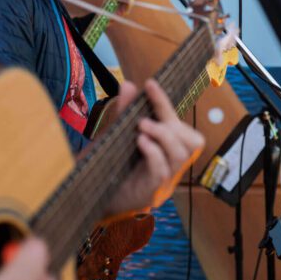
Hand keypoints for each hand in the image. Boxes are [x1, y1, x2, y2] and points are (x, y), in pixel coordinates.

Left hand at [103, 78, 203, 216]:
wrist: (88, 195)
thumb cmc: (106, 165)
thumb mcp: (115, 134)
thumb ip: (124, 111)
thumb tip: (128, 85)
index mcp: (164, 148)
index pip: (178, 124)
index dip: (166, 103)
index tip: (150, 84)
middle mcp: (168, 164)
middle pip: (192, 140)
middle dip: (171, 122)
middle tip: (146, 119)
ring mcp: (162, 180)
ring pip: (180, 155)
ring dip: (163, 136)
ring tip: (142, 128)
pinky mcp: (150, 191)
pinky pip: (162, 171)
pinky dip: (154, 153)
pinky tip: (140, 143)